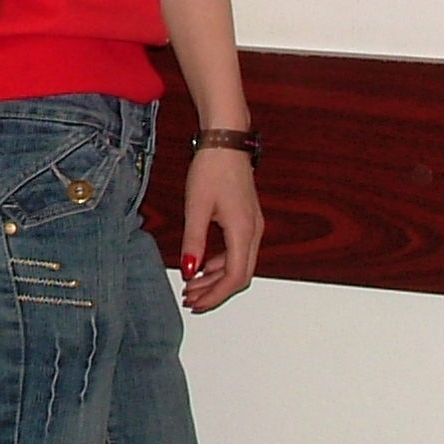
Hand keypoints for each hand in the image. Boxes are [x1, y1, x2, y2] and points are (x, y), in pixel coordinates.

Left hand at [178, 148, 261, 311]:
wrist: (226, 141)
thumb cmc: (212, 168)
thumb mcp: (196, 207)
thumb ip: (193, 242)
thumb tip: (190, 270)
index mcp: (243, 230)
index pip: (234, 277)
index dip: (215, 295)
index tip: (195, 302)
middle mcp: (254, 231)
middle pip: (240, 275)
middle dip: (215, 291)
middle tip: (190, 298)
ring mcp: (253, 226)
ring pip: (239, 264)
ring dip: (216, 278)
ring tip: (191, 285)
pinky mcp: (247, 220)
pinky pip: (238, 251)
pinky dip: (220, 263)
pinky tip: (202, 266)